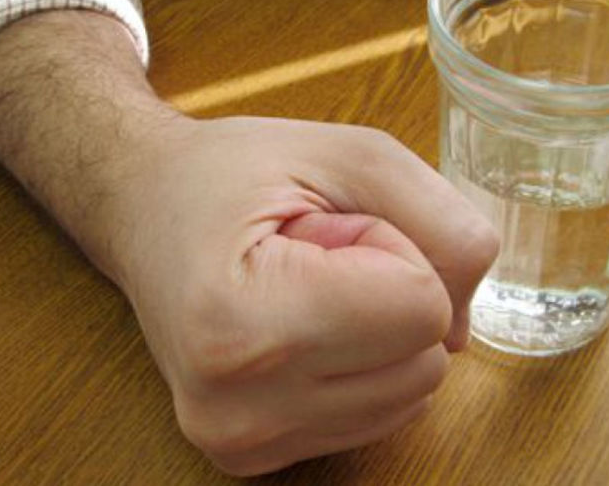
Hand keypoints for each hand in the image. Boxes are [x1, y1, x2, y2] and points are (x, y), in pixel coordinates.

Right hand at [0, 11, 496, 475]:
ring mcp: (240, 442)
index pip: (420, 308)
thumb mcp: (352, 153)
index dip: (392, 248)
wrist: (143, 211)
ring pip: (410, 395)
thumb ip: (443, 219)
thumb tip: (464, 319)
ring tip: (303, 286)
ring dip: (377, 331)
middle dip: (389, 293)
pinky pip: (377, 414)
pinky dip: (360, 365)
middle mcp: (235, 406)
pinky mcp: (250, 458)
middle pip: (424, 362)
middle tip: (313, 255)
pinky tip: (299, 327)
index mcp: (241, 323)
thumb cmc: (232, 174)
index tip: (323, 226)